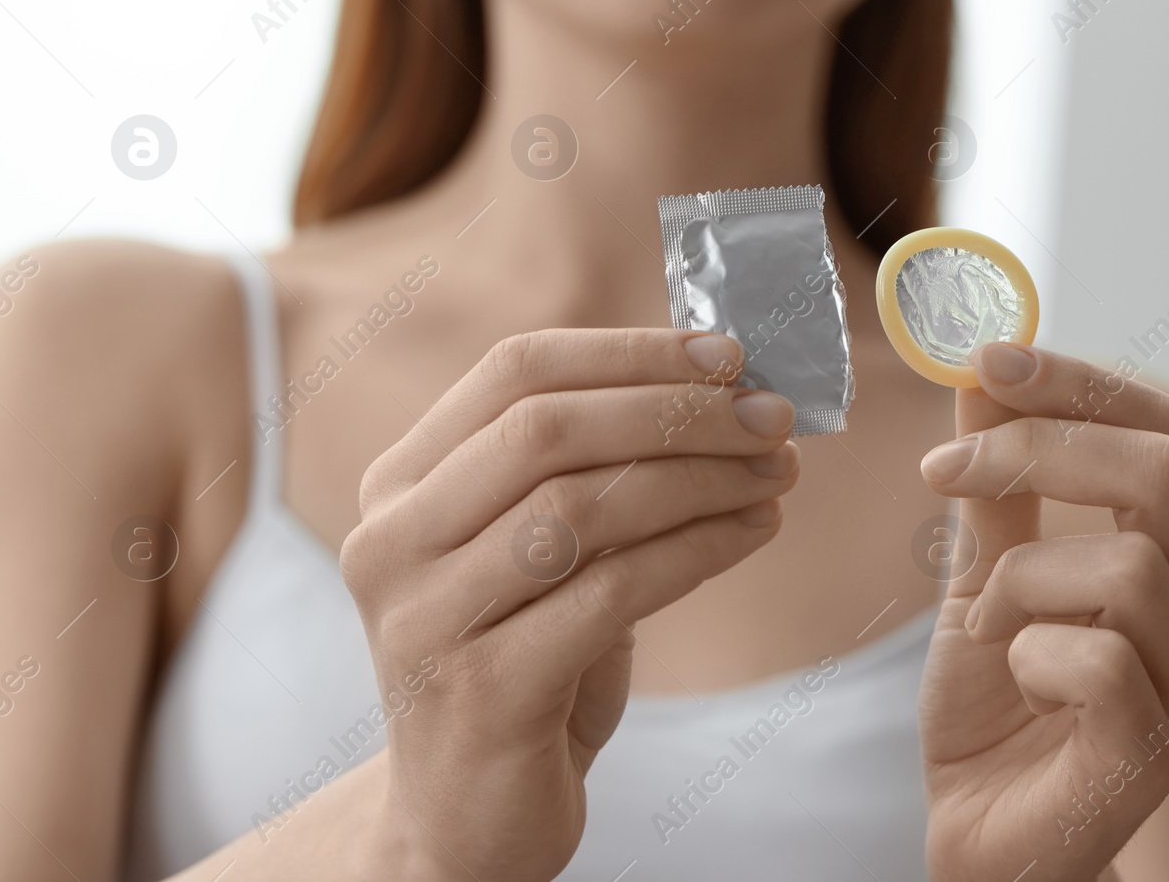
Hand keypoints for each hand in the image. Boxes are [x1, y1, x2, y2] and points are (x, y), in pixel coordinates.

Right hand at [340, 329, 798, 880]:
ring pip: (580, 507)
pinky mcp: (480, 691)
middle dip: (677, 412)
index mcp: (400, 484)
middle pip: (546, 430)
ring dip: (699, 478)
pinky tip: (753, 532)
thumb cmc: (525, 663)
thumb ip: (592, 471)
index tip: (729, 354)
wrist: (469, 817)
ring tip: (777, 473)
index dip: (630, 352)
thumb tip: (722, 388)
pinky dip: (698, 550)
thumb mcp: (539, 552)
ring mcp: (425, 618)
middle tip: (774, 417)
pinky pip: (611, 593)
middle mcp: (391, 540)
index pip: (515, 372)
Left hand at [915, 343, 1168, 881]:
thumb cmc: (996, 703)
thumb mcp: (985, 571)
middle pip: (1162, 474)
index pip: (1166, 431)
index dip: (1079, 380)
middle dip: (1036, 450)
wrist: (982, 831)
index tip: (985, 357)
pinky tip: (1012, 676)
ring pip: (1129, 565)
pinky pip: (1098, 659)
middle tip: (943, 471)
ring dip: (1019, 578)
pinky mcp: (1154, 752)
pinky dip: (1025, 652)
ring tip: (983, 618)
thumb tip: (981, 373)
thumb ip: (996, 487)